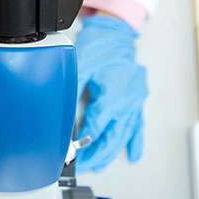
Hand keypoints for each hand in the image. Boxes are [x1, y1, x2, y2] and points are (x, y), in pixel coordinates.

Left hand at [75, 15, 148, 172]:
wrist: (118, 33)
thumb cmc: (101, 45)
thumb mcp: (82, 65)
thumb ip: (73, 89)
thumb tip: (61, 108)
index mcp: (112, 95)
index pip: (95, 126)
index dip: (83, 141)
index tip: (73, 152)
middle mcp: (126, 103)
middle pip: (111, 136)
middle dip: (97, 154)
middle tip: (84, 164)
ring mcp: (134, 103)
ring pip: (123, 134)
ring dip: (111, 151)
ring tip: (99, 164)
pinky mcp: (137, 100)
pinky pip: (137, 125)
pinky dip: (135, 141)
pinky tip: (133, 154)